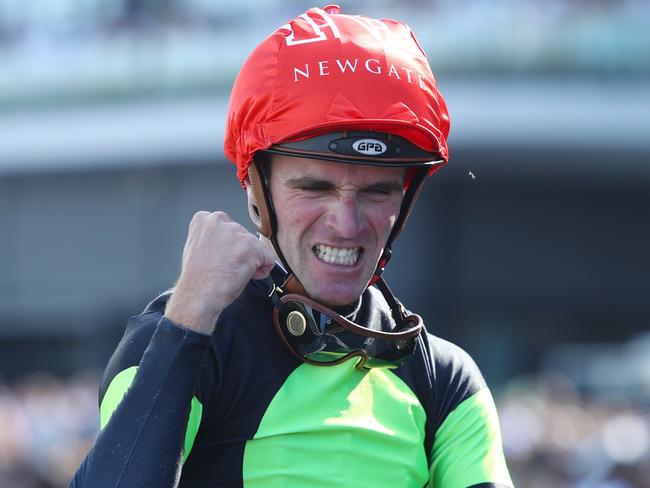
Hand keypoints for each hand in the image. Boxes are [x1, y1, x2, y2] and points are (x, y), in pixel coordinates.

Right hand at [165, 211, 275, 333]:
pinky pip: (269, 259)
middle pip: (244, 236)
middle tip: (224, 267)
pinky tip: (243, 276)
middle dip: (240, 253)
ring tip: (231, 272)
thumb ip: (213, 236)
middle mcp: (220, 219)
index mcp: (204, 218)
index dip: (227, 247)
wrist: (198, 296)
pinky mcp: (251, 247)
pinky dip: (262, 271)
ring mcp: (236, 233)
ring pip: (256, 248)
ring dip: (249, 262)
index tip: (218, 258)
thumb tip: (230, 240)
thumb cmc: (197, 278)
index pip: (228, 228)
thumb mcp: (197, 245)